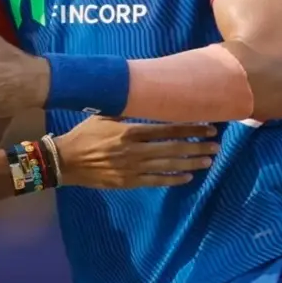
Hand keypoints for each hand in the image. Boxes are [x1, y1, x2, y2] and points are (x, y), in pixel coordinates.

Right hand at [54, 117, 218, 188]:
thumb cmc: (84, 135)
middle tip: (216, 145)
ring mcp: (132, 169)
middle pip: (172, 149)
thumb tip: (145, 99)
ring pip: (168, 166)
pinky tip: (188, 176)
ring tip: (208, 160)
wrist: (65, 161)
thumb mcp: (103, 116)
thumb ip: (126, 112)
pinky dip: (173, 179)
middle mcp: (134, 151)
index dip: (189, 129)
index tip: (208, 127)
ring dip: (190, 162)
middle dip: (197, 146)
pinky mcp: (128, 182)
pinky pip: (156, 181)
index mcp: (128, 131)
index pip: (166, 129)